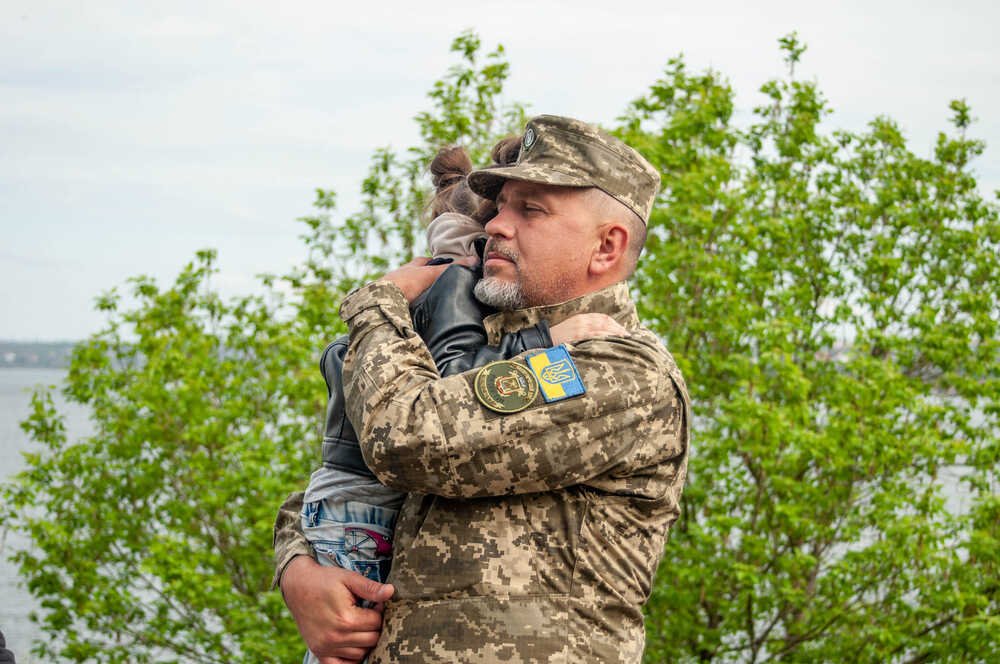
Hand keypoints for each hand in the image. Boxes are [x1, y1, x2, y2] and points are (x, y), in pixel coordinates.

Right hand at [280, 556, 394, 662]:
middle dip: (374, 627)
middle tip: (367, 614)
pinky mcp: (318, 652)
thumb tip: (391, 592)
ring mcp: (325, 647)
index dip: (379, 611)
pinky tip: (352, 644)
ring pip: (360, 654)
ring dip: (364, 642)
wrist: (297, 585)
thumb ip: (370, 588)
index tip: (374, 604)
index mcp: (345, 619)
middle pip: (371, 640)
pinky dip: (350, 659)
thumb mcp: (348, 578)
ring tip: (358, 625)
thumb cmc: (324, 580)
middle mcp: (335, 637)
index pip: (377, 623)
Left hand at [382, 256, 477, 302]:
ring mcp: (395, 291)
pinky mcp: (392, 305)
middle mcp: (401, 276)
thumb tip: (473, 260)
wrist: (381, 301)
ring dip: (418, 296)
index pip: (425, 262)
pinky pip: (404, 305)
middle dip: (426, 281)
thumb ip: (451, 269)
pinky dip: (411, 308)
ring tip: (431, 304)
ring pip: (410, 291)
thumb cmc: (404, 283)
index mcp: (411, 267)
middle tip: (439, 288)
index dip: (435, 264)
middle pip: (417, 276)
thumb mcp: (431, 274)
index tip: (445, 268)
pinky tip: (417, 315)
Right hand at [550, 313, 627, 344]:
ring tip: (623, 340)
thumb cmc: (559, 338)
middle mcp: (582, 320)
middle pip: (605, 322)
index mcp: (582, 317)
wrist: (543, 340)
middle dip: (618, 329)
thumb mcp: (572, 329)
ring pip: (602, 328)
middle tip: (628, 336)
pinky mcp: (577, 335)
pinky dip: (604, 338)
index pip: (603, 318)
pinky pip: (594, 335)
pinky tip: (611, 342)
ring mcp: (579, 328)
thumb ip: (585, 329)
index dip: (614, 324)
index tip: (623, 331)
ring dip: (614, 333)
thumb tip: (600, 335)